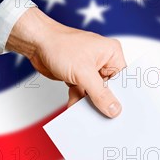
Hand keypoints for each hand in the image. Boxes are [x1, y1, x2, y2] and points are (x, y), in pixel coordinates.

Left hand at [6, 7, 125, 117]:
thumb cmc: (60, 46)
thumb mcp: (83, 72)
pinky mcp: (78, 76)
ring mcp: (90, 69)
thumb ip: (100, 93)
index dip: (122, 96)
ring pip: (95, 93)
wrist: (36, 42)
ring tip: (85, 113)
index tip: (120, 112)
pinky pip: (83, 93)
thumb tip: (115, 109)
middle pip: (109, 88)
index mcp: (112, 53)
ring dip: (88, 102)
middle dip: (103, 101)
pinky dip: (78, 100)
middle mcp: (103, 61)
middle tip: (103, 116)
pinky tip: (74, 107)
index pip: (123, 80)